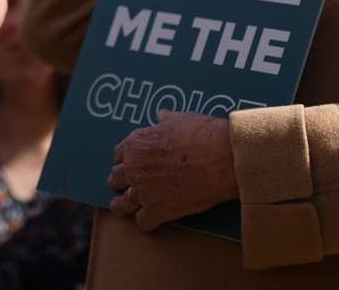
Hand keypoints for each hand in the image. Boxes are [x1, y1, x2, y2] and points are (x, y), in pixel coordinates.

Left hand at [105, 111, 238, 230]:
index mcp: (136, 144)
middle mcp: (133, 168)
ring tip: (126, 209)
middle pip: (115, 179)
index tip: (131, 165)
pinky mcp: (157, 211)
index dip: (126, 161)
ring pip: (120, 205)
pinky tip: (153, 221)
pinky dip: (148, 223)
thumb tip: (161, 115)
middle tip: (129, 186)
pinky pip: (142, 223)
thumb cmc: (204, 135)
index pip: (118, 155)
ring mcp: (143, 191)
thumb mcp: (181, 119)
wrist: (223, 158)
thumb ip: (166, 120)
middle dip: (122, 182)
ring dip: (124, 206)